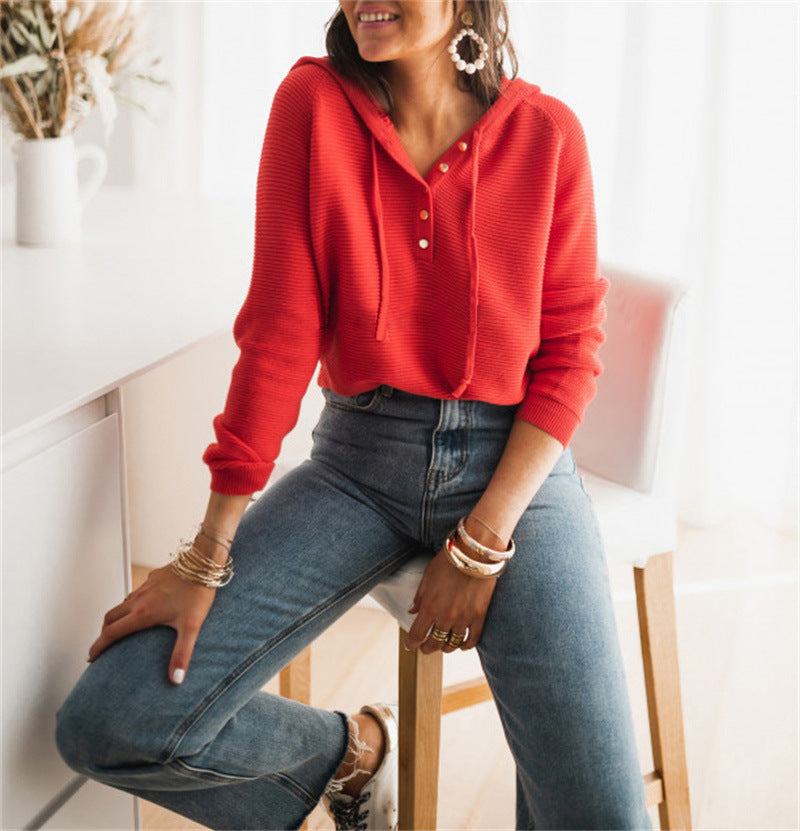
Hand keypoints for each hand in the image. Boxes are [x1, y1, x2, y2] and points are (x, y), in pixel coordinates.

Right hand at [87, 557, 217, 684]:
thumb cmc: (197, 593)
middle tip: (104, 644)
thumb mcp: (191, 627)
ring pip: (123, 602)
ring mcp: (146, 586)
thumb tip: (175, 679)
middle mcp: (139, 599)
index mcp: (143, 613)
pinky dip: (133, 602)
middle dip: (103, 631)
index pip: (111, 633)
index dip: (98, 647)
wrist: (203, 562)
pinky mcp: (154, 577)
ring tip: (123, 627)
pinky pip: (137, 591)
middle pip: (110, 616)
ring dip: (118, 616)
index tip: (91, 657)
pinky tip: (146, 605)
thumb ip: (182, 653)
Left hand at [403, 539, 498, 653]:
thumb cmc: (449, 561)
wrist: (474, 553)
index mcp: (430, 607)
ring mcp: (464, 618)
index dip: (411, 643)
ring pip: (453, 643)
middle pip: (434, 643)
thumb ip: (420, 597)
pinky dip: (466, 645)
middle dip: (427, 648)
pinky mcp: (479, 616)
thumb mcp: (427, 576)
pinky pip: (473, 639)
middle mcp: (446, 617)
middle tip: (425, 648)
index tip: (410, 645)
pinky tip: (462, 645)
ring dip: (445, 648)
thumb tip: (412, 611)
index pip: (417, 634)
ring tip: (443, 646)